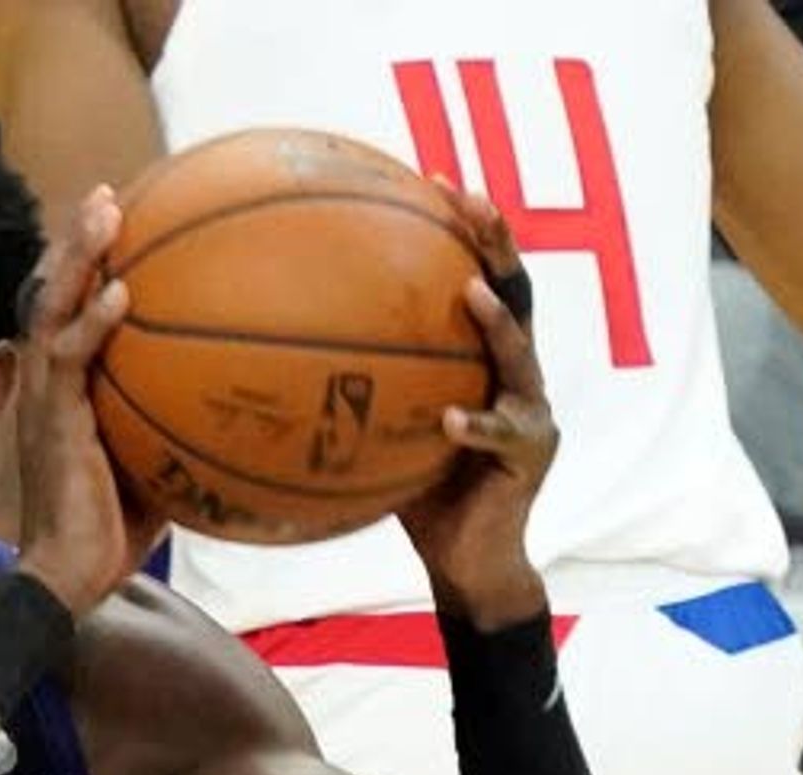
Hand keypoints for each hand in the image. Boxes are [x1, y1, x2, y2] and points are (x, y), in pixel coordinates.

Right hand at [11, 185, 166, 616]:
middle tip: (107, 193)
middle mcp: (51, 385)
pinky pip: (68, 360)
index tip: (122, 221)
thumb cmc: (114, 533)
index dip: (90, 267)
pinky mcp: (51, 423)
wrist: (70, 579)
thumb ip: (187, 431)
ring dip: (78, 259)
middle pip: (57, 294)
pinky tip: (120, 293)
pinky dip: (92, 323)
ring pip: (53, 310)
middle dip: (80, 242)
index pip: (74, 313)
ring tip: (103, 212)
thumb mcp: (161, 469)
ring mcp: (47, 401)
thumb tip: (248, 416)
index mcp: (71, 390)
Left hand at [393, 184, 555, 629]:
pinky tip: (451, 420)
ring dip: (498, 323)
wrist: (466, 563)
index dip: (462, 232)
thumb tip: (271, 359)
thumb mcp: (378, 437)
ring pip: (520, 356)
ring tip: (473, 295)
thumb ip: (352, 394)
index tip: (431, 182)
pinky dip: (478, 425)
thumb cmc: (418, 496)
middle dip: (496, 245)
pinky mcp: (531, 456)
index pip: (477, 278)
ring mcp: (530, 413)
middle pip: (515, 293)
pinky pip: (503, 436)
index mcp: (481, 361)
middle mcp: (515, 375)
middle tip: (472, 204)